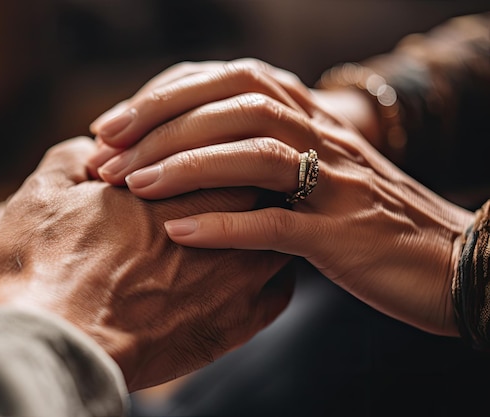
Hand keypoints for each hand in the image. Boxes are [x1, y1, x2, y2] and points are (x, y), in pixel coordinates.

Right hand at [0, 136, 293, 391]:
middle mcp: (225, 229)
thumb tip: (98, 150)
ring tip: (239, 229)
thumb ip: (81, 156)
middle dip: (245, 185)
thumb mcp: (48, 189)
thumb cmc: (44, 264)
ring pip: (276, 239)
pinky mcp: (236, 326)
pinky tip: (246, 272)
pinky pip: (278, 293)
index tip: (208, 156)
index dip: (217, 151)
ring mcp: (238, 281)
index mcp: (185, 185)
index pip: (231, 150)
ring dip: (262, 229)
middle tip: (229, 188)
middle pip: (262, 191)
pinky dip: (268, 277)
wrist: (52, 342)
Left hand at [88, 58, 473, 336]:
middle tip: (104, 152)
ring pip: (257, 154)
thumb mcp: (319, 174)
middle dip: (162, 124)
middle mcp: (326, 138)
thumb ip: (269, 157)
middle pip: (237, 105)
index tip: (112, 125)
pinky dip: (226, 224)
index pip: (231, 82)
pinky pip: (280, 224)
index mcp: (314, 119)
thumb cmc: (370, 222)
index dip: (166, 96)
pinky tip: (179, 230)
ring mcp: (339, 184)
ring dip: (187, 165)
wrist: (453, 262)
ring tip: (130, 185)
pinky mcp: (346, 235)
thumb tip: (196, 155)